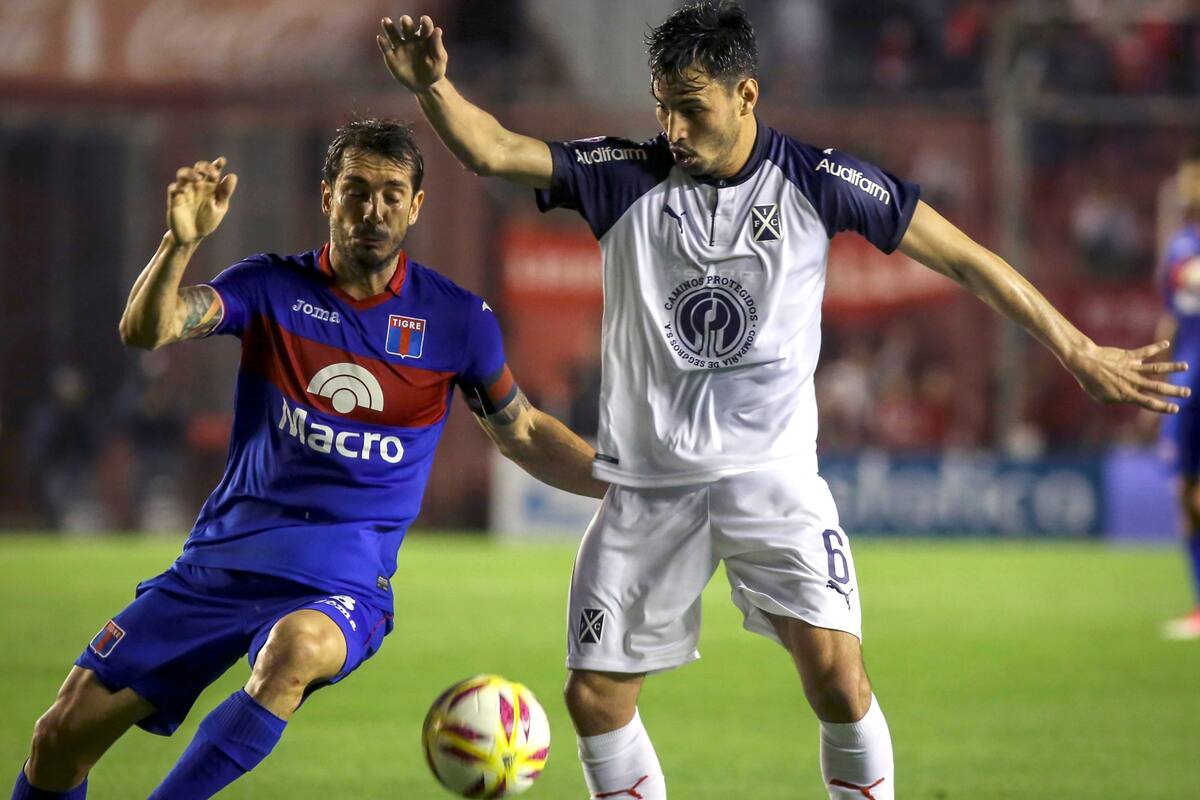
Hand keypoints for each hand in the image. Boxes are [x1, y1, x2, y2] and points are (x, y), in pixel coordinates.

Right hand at [167, 157, 236, 244]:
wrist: (192, 236)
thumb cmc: (207, 221)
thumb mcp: (219, 208)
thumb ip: (224, 192)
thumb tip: (232, 176)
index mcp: (210, 187)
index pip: (213, 171)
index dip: (216, 164)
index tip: (222, 160)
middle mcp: (196, 185)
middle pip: (198, 168)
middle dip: (204, 166)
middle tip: (211, 173)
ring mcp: (185, 191)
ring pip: (183, 173)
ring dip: (190, 173)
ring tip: (198, 179)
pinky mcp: (174, 199)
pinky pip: (173, 188)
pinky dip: (178, 187)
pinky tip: (184, 191)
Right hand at [378, 15, 446, 91]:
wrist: (424, 85)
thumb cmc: (435, 70)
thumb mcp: (439, 60)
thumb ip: (437, 46)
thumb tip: (438, 30)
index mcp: (424, 37)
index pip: (425, 27)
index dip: (425, 23)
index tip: (425, 19)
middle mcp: (410, 38)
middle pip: (407, 28)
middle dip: (406, 23)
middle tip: (405, 19)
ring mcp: (400, 46)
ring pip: (393, 35)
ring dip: (389, 28)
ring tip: (386, 21)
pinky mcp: (391, 56)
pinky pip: (386, 48)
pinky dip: (383, 43)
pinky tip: (380, 38)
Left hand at [1067, 339, 1189, 413]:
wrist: (1084, 362)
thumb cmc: (1090, 381)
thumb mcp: (1102, 397)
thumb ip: (1116, 399)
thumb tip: (1125, 398)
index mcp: (1126, 394)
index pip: (1148, 403)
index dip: (1163, 407)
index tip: (1176, 409)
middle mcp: (1132, 381)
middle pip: (1158, 387)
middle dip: (1174, 391)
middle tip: (1188, 392)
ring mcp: (1132, 368)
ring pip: (1156, 368)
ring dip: (1173, 367)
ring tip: (1186, 366)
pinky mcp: (1129, 356)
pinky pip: (1145, 351)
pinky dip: (1156, 347)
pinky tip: (1166, 343)